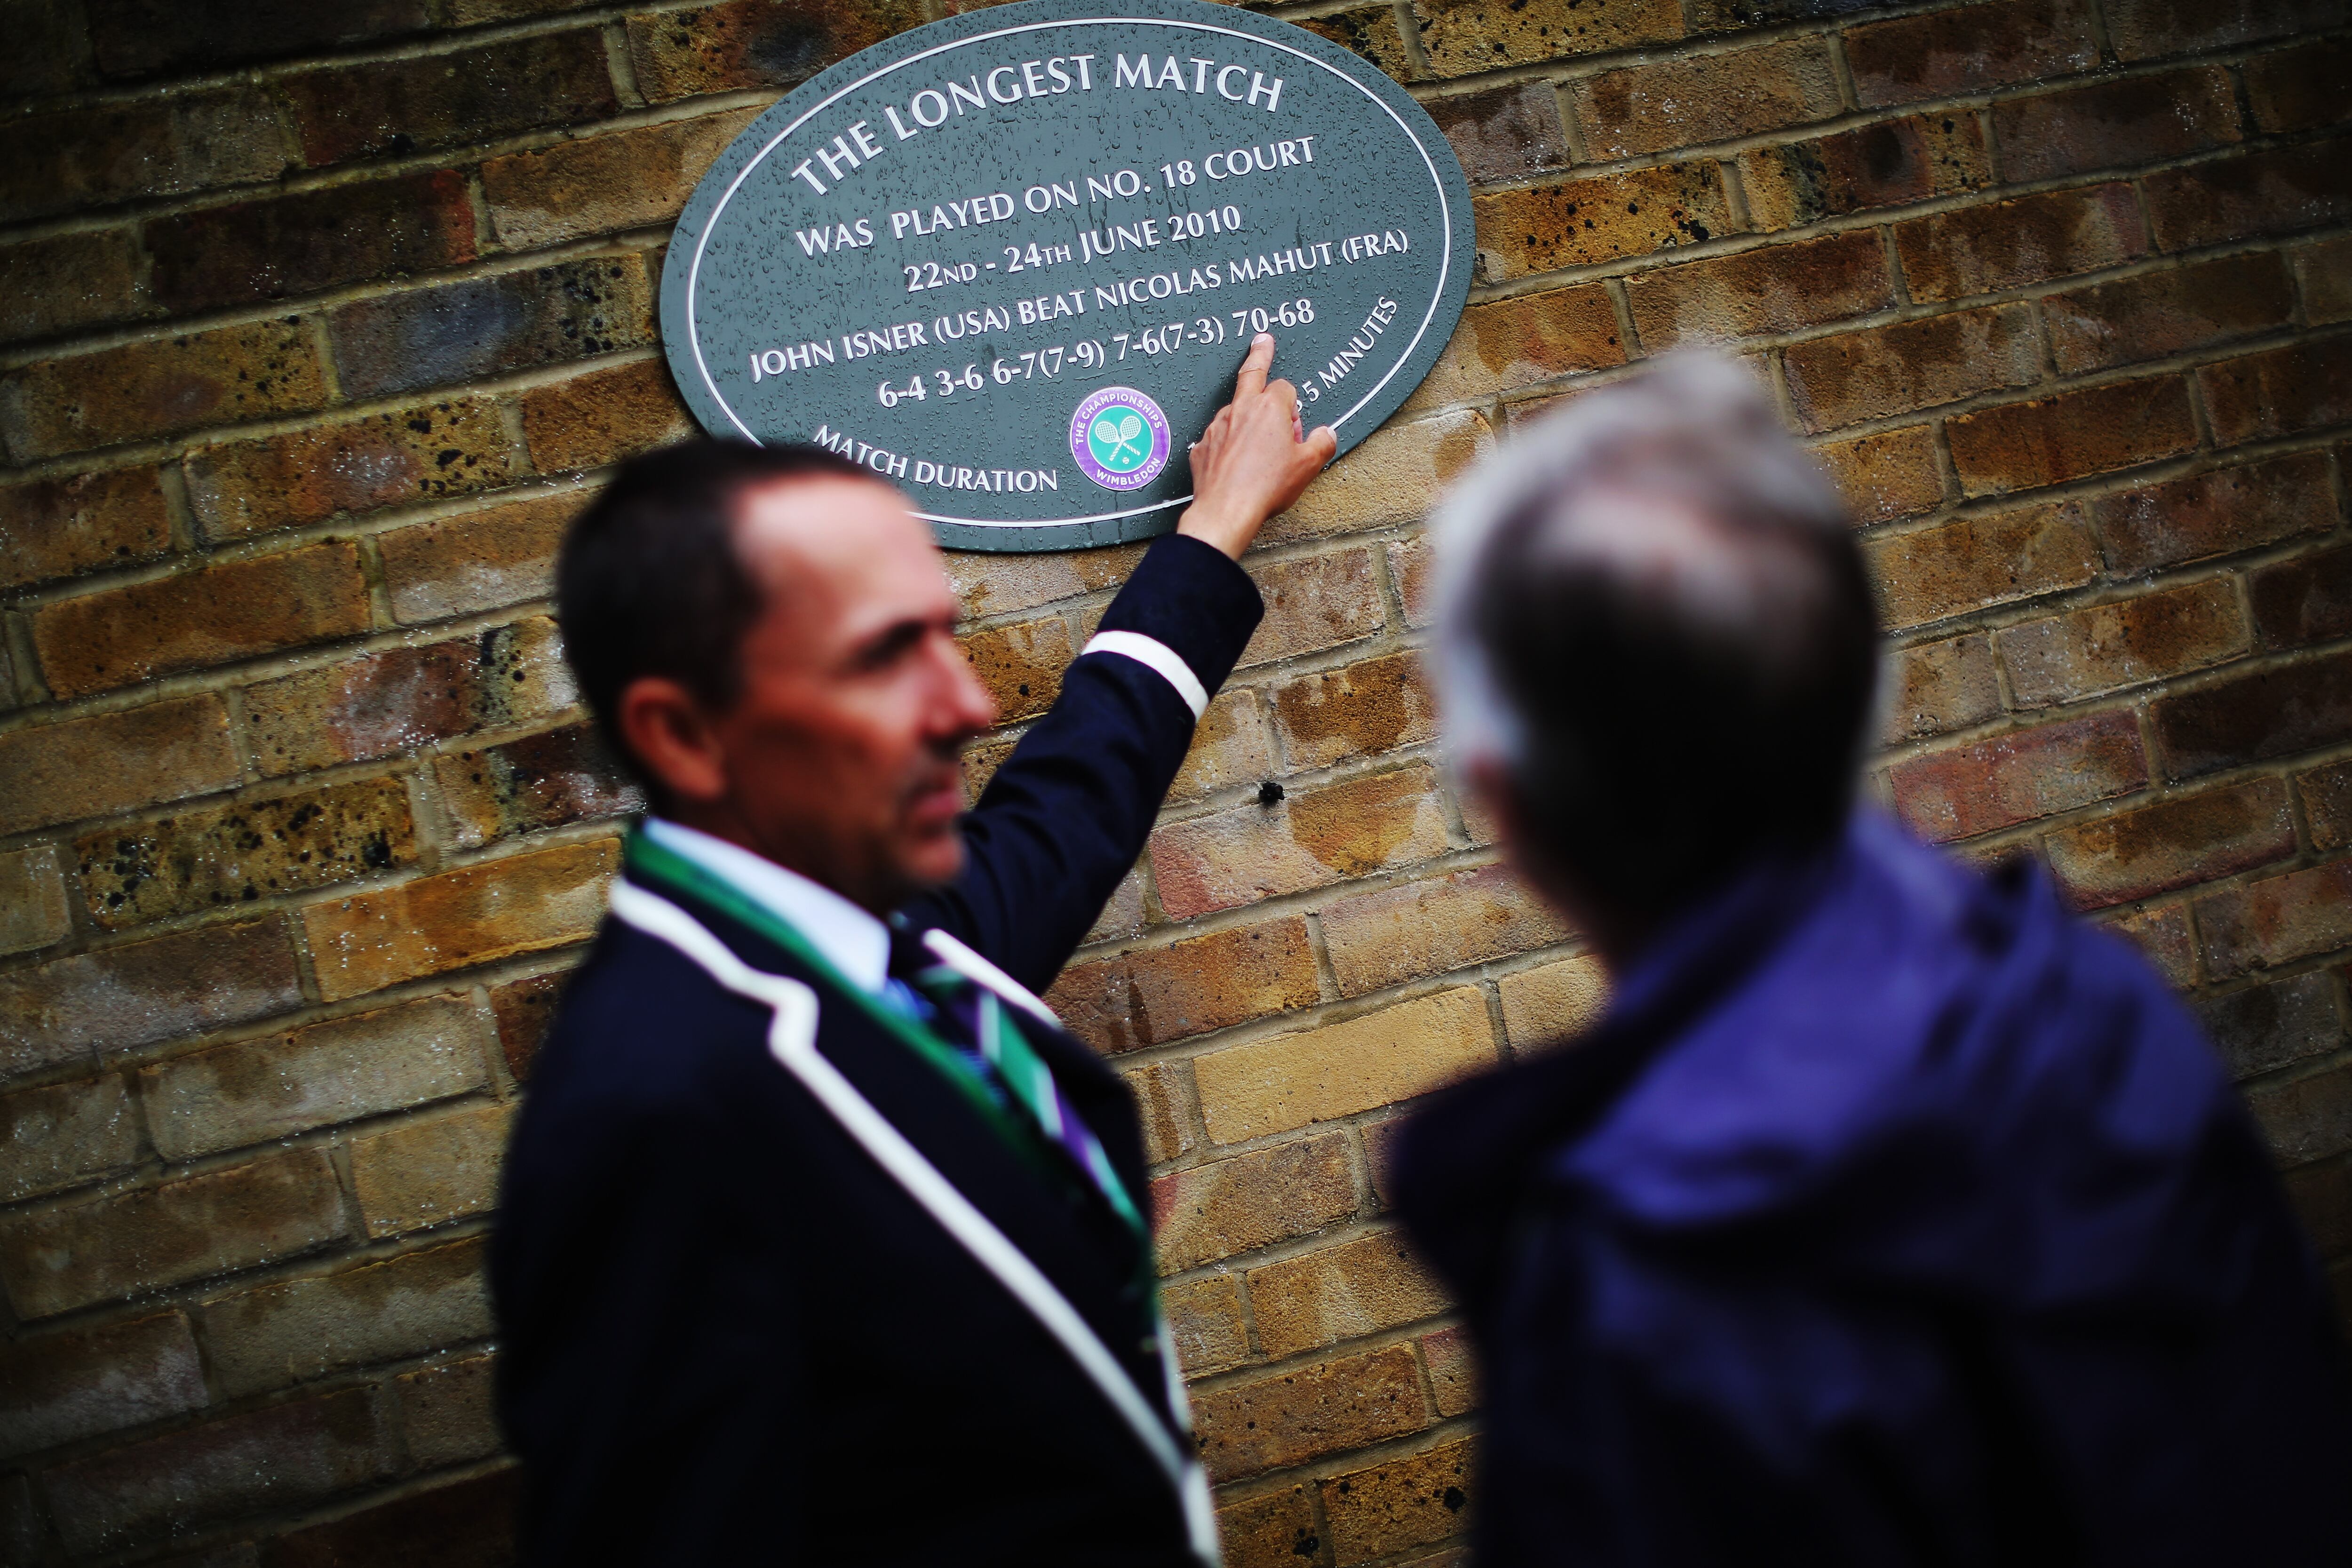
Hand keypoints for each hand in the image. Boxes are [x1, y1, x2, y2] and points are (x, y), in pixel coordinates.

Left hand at [1177, 333, 1337, 559]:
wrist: (1226, 511)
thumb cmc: (1265, 488)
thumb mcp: (1308, 466)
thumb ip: (1322, 443)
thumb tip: (1327, 434)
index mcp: (1269, 408)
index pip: (1285, 389)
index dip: (1293, 406)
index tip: (1294, 424)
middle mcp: (1240, 410)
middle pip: (1251, 373)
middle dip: (1259, 354)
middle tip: (1263, 342)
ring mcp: (1217, 426)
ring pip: (1235, 411)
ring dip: (1246, 419)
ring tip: (1257, 450)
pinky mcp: (1202, 446)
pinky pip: (1219, 437)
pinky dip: (1228, 443)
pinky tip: (1237, 465)